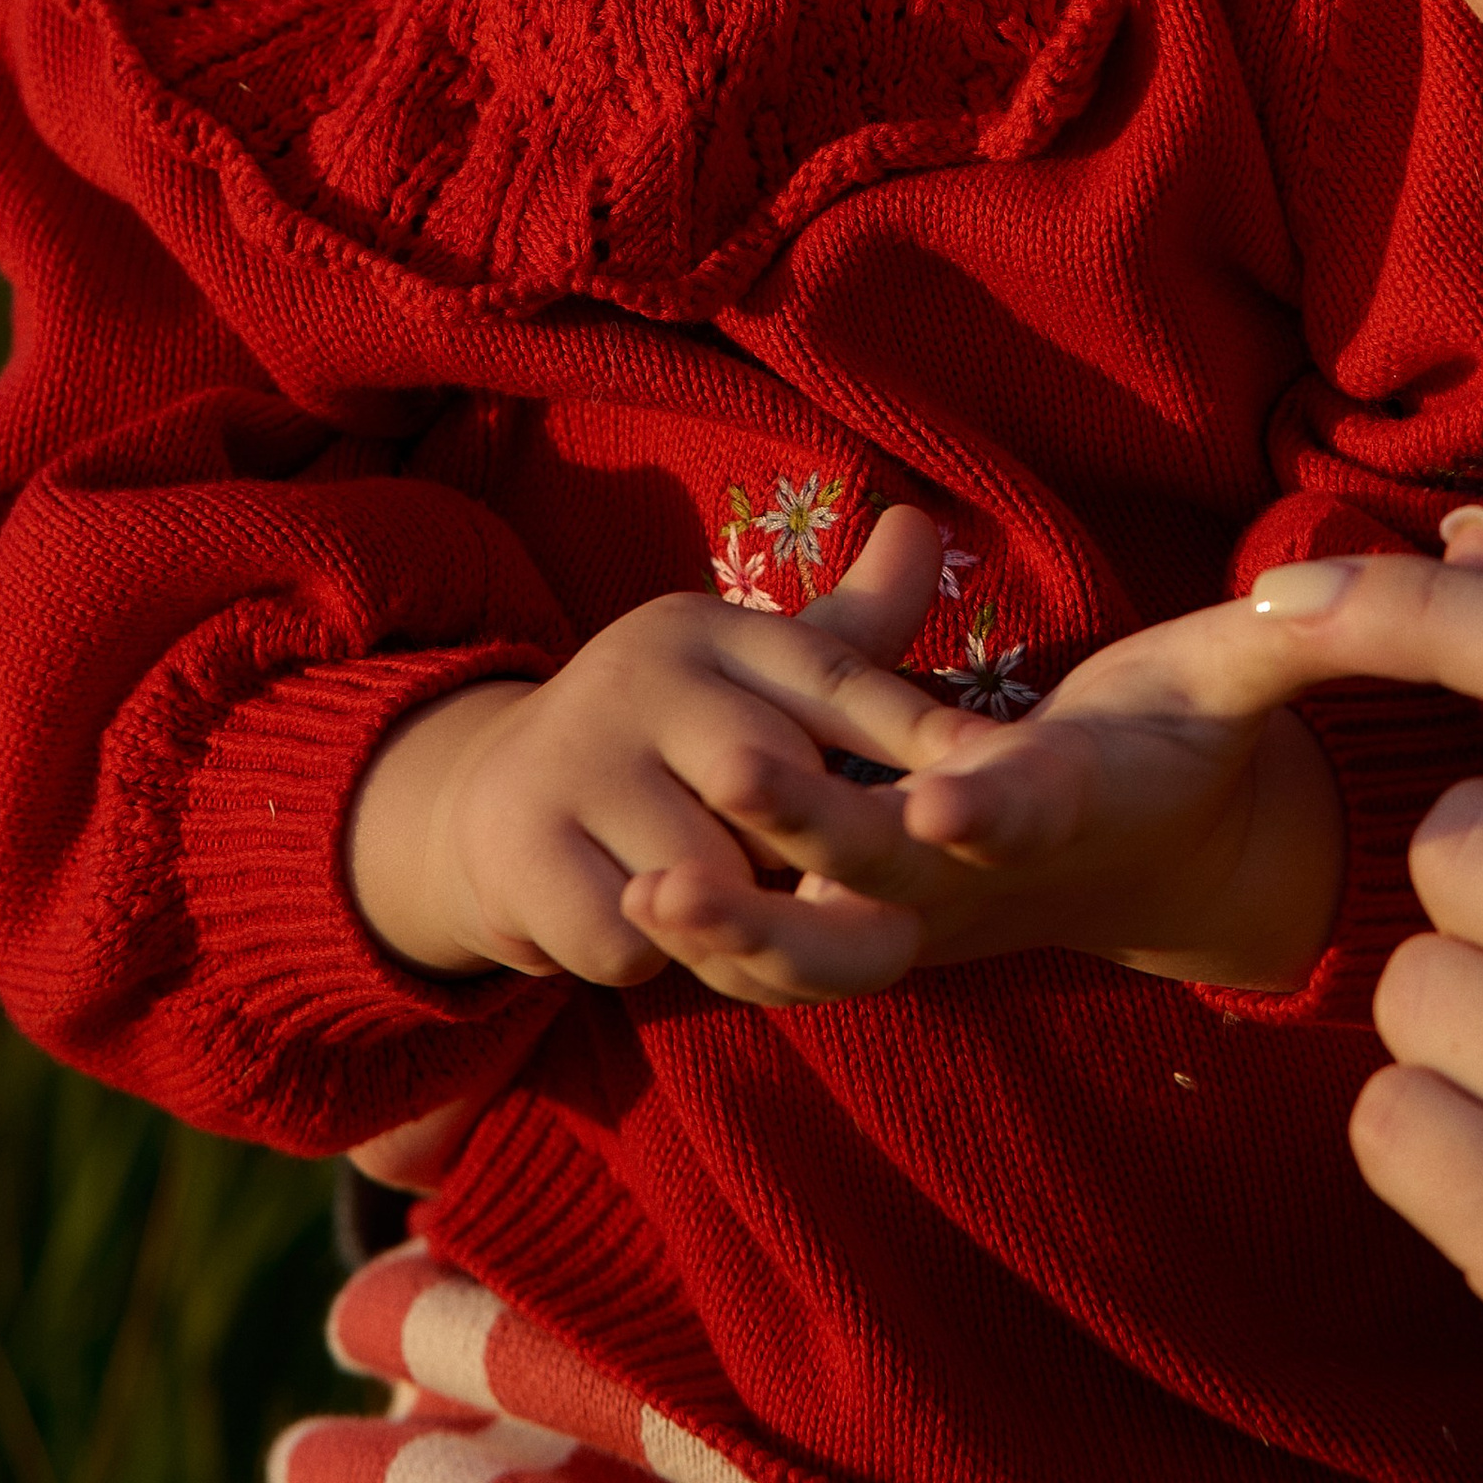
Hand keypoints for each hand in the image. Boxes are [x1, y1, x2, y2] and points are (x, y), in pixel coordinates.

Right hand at [345, 505, 948, 985]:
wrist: (492, 798)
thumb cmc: (668, 740)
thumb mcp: (751, 678)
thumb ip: (850, 632)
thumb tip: (922, 525)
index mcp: (707, 628)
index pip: (829, 669)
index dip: (910, 723)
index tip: (989, 768)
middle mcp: (640, 673)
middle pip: (771, 778)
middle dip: (816, 850)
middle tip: (851, 898)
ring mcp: (575, 755)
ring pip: (708, 871)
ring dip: (738, 918)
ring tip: (739, 912)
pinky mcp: (522, 845)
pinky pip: (631, 938)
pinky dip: (653, 958)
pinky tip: (648, 933)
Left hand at [624, 611, 1344, 1004]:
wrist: (1160, 859)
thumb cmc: (1190, 740)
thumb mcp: (1239, 677)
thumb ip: (1288, 636)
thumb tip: (1347, 584)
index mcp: (1074, 797)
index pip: (1034, 804)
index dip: (994, 805)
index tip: (943, 798)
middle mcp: (988, 869)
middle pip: (900, 871)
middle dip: (818, 835)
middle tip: (736, 784)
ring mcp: (924, 907)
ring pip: (828, 940)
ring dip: (742, 922)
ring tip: (648, 881)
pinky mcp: (874, 919)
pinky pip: (790, 952)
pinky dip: (719, 942)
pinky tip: (630, 896)